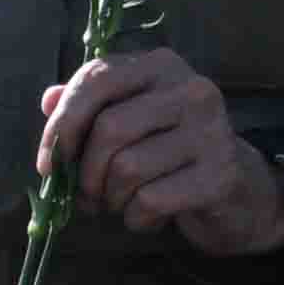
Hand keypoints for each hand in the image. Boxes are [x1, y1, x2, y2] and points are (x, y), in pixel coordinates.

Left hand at [41, 47, 283, 258]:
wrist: (236, 190)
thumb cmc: (171, 153)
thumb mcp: (131, 120)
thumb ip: (90, 106)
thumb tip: (48, 99)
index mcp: (162, 65)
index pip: (95, 80)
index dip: (61, 126)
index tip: (47, 165)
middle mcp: (192, 89)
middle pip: (108, 129)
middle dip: (85, 173)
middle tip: (87, 196)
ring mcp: (211, 130)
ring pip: (127, 168)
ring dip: (111, 199)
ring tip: (120, 204)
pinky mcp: (220, 173)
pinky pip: (150, 200)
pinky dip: (136, 218)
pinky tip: (147, 216)